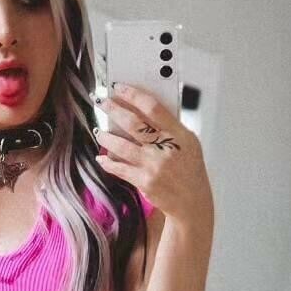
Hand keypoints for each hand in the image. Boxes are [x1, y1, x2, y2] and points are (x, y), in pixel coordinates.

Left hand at [97, 83, 213, 233]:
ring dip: (106, 137)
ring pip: (121, 146)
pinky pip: (119, 168)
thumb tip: (145, 109)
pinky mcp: (144, 181)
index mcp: (179, 134)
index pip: (153, 108)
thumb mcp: (188, 143)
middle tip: (102, 103)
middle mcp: (165, 148)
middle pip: (133, 123)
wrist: (191, 202)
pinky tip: (101, 158)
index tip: (119, 88)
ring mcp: (153, 165)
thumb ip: (170, 127)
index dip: (133, 95)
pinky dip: (108, 162)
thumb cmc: (189, 170)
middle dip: (113, 110)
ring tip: (99, 131)